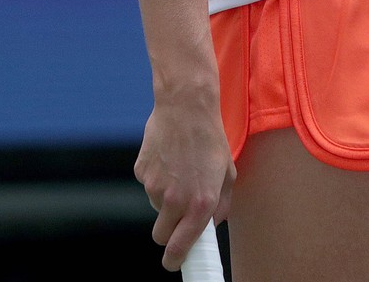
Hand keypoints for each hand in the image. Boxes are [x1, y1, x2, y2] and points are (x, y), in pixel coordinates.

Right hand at [134, 93, 234, 270]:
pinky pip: (148, 185)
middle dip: (167, 231)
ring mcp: (154, 186)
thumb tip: (212, 223)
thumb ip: (222, 205)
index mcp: (199, 204)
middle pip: (160, 235)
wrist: (186, 106)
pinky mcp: (141, 171)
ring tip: (180, 170)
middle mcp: (175, 200)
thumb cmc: (210, 139)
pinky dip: (156, 177)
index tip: (175, 262)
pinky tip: (169, 157)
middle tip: (179, 214)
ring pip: (155, 207)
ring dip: (165, 198)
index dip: (175, 260)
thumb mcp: (227, 173)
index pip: (179, 247)